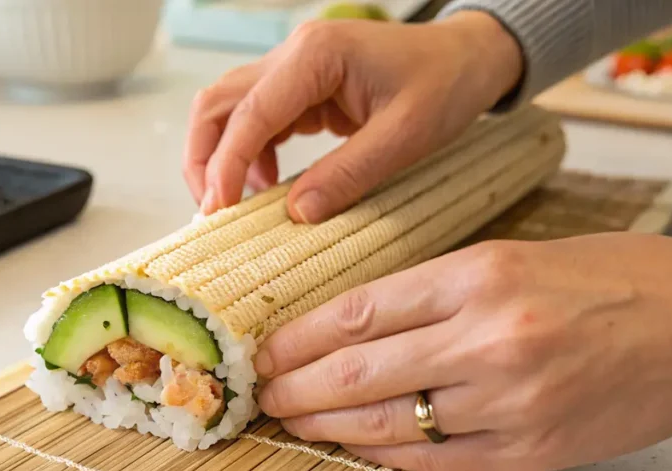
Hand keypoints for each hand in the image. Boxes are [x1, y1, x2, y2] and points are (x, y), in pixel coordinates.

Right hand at [183, 10, 523, 222]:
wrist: (468, 58)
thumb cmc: (445, 84)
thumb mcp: (406, 136)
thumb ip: (349, 174)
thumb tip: (297, 214)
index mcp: (316, 56)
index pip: (249, 113)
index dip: (226, 165)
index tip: (218, 212)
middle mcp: (293, 55)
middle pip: (217, 105)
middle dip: (203, 160)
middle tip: (211, 213)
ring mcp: (292, 70)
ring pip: (227, 112)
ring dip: (219, 158)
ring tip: (236, 205)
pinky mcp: (299, 89)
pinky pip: (255, 122)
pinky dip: (248, 156)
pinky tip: (267, 187)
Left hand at [254, 233, 671, 470]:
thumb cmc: (609, 281)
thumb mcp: (513, 257)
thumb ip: (434, 292)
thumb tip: (354, 324)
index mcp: (478, 276)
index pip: (357, 312)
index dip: (298, 338)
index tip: (266, 350)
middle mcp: (487, 338)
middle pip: (356, 371)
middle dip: (296, 388)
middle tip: (264, 395)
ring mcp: (507, 399)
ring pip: (385, 422)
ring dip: (327, 427)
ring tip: (294, 423)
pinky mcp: (527, 448)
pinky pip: (432, 457)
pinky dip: (383, 455)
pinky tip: (353, 447)